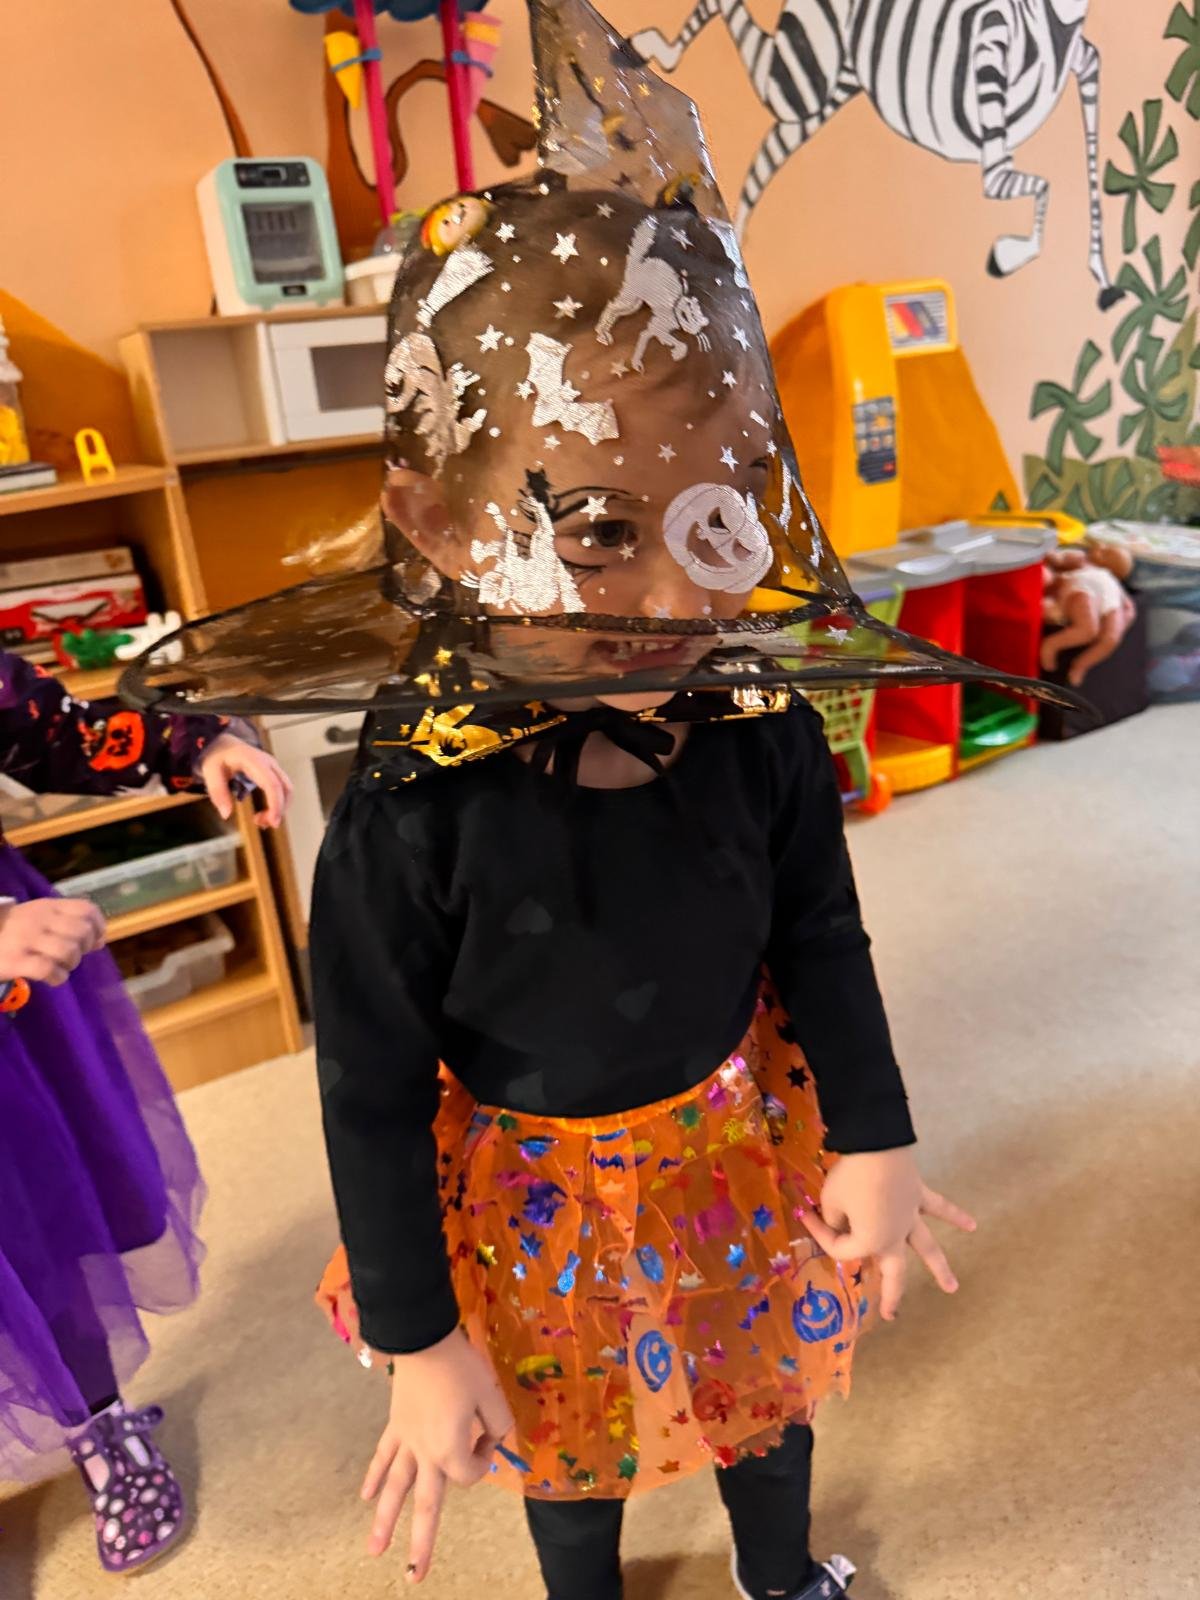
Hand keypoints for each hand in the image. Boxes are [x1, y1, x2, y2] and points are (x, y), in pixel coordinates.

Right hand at [0, 897, 105, 984]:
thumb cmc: (14, 929)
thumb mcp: (41, 918)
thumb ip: (70, 924)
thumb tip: (101, 939)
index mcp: (48, 906)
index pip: (86, 909)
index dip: (98, 926)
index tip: (94, 940)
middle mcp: (39, 919)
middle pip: (81, 931)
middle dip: (84, 948)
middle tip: (73, 956)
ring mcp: (27, 939)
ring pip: (68, 950)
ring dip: (71, 963)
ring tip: (62, 967)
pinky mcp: (16, 961)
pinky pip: (49, 969)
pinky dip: (58, 977)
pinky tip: (53, 978)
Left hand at [198, 735, 291, 829]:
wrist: (222, 744)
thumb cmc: (217, 756)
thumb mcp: (209, 772)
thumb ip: (218, 792)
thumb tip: (226, 814)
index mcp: (254, 761)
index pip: (272, 784)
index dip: (276, 804)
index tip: (273, 821)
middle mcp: (268, 763)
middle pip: (285, 788)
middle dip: (279, 809)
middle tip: (264, 825)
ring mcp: (273, 767)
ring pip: (286, 790)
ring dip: (278, 808)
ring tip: (260, 821)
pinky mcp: (273, 773)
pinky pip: (281, 790)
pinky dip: (277, 804)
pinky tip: (263, 814)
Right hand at [361, 1328, 513, 1579]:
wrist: (422, 1339)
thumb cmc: (460, 1366)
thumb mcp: (490, 1393)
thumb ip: (498, 1422)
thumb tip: (497, 1437)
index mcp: (450, 1449)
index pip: (471, 1472)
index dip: (485, 1458)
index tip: (489, 1433)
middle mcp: (425, 1454)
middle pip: (425, 1505)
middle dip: (421, 1542)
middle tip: (414, 1577)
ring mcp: (406, 1441)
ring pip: (394, 1489)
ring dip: (383, 1521)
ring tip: (374, 1551)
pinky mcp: (395, 1425)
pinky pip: (383, 1456)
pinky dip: (374, 1476)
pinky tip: (364, 1496)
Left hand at [800, 1147, 975, 1321]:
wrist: (875, 1145)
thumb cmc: (850, 1178)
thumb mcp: (831, 1200)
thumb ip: (835, 1219)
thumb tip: (840, 1221)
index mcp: (871, 1241)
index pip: (843, 1249)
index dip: (823, 1235)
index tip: (809, 1216)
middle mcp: (895, 1236)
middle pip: (894, 1271)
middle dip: (891, 1294)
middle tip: (891, 1315)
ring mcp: (911, 1216)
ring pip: (927, 1247)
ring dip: (939, 1268)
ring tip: (952, 1288)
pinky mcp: (918, 1194)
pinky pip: (939, 1207)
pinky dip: (956, 1216)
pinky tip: (972, 1225)